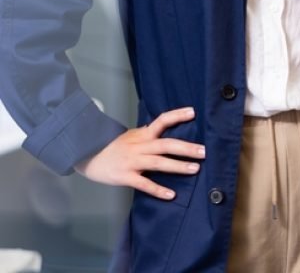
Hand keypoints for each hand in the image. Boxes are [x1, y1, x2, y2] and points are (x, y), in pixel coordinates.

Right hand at [75, 106, 204, 199]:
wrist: (87, 156)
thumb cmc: (113, 147)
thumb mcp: (132, 136)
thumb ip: (148, 134)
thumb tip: (166, 127)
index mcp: (142, 134)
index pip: (162, 120)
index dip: (177, 115)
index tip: (193, 112)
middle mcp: (139, 146)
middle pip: (166, 144)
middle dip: (186, 148)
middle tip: (204, 151)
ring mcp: (133, 161)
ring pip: (159, 162)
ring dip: (178, 166)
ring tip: (195, 169)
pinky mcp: (125, 176)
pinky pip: (144, 183)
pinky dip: (158, 189)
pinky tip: (171, 195)